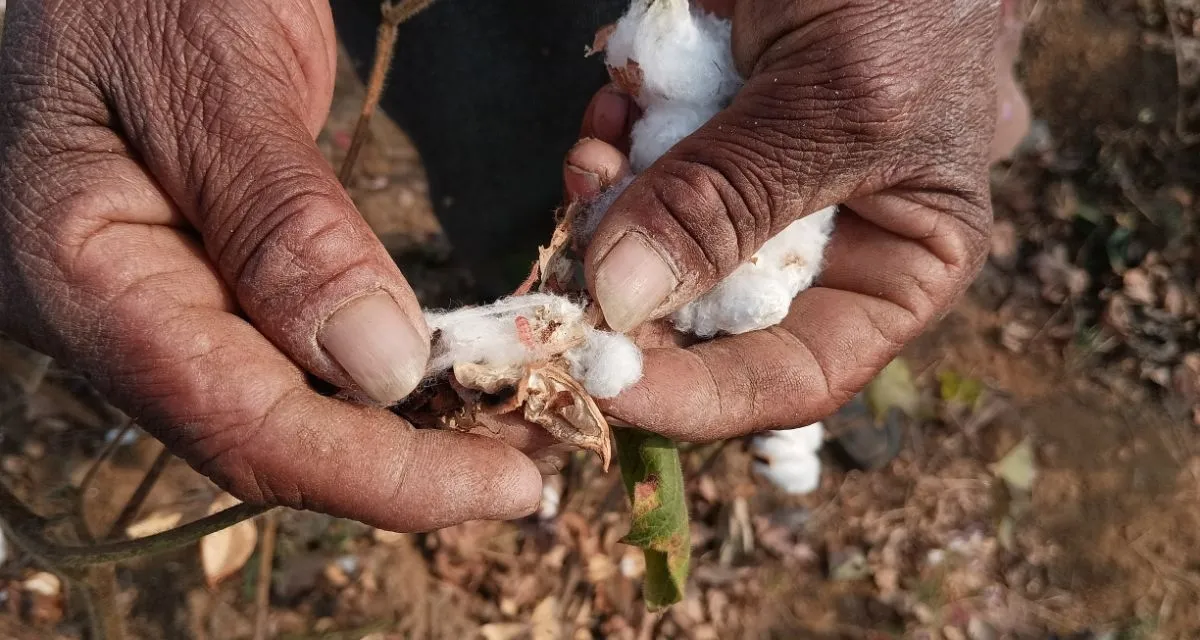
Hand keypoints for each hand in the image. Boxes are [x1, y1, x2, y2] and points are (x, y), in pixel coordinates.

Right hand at [0, 0, 540, 530]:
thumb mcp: (209, 78)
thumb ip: (281, 224)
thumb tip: (379, 369)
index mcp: (82, 277)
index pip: (243, 423)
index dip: (383, 476)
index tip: (508, 488)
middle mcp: (114, 317)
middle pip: (270, 436)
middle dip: (410, 467)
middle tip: (537, 462)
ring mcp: (157, 301)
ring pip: (287, 408)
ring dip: (405, 434)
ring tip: (516, 430)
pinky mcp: (205, 277)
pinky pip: (291, 354)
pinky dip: (379, 376)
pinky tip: (452, 379)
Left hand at [574, 0, 998, 439]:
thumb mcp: (837, 97)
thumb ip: (731, 200)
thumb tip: (620, 302)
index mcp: (900, 258)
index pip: (799, 371)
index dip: (703, 397)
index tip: (604, 378)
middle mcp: (820, 241)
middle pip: (708, 326)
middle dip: (630, 298)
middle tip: (569, 266)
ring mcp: (749, 187)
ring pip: (650, 254)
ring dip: (606, 211)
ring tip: (602, 143)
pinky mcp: (697, 135)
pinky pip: (629, 177)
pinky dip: (604, 151)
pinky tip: (613, 103)